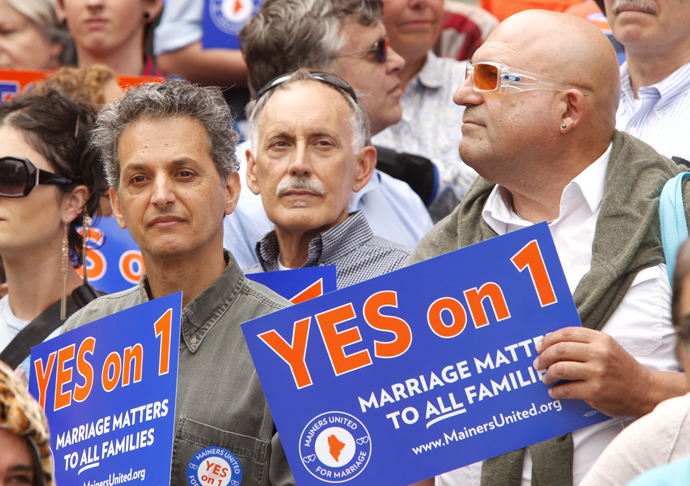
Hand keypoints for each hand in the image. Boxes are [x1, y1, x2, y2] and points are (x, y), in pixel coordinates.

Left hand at [533, 327, 652, 417]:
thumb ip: (585, 343)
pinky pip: (567, 389)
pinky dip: (556, 391)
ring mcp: (597, 373)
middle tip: (537, 363)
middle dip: (543, 357)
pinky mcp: (595, 391)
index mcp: (601, 340)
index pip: (566, 333)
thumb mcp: (608, 348)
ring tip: (545, 378)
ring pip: (561, 369)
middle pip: (560, 350)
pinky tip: (554, 392)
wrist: (644, 390)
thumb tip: (552, 344)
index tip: (539, 346)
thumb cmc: (621, 368)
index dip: (548, 339)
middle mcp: (599, 354)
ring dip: (548, 374)